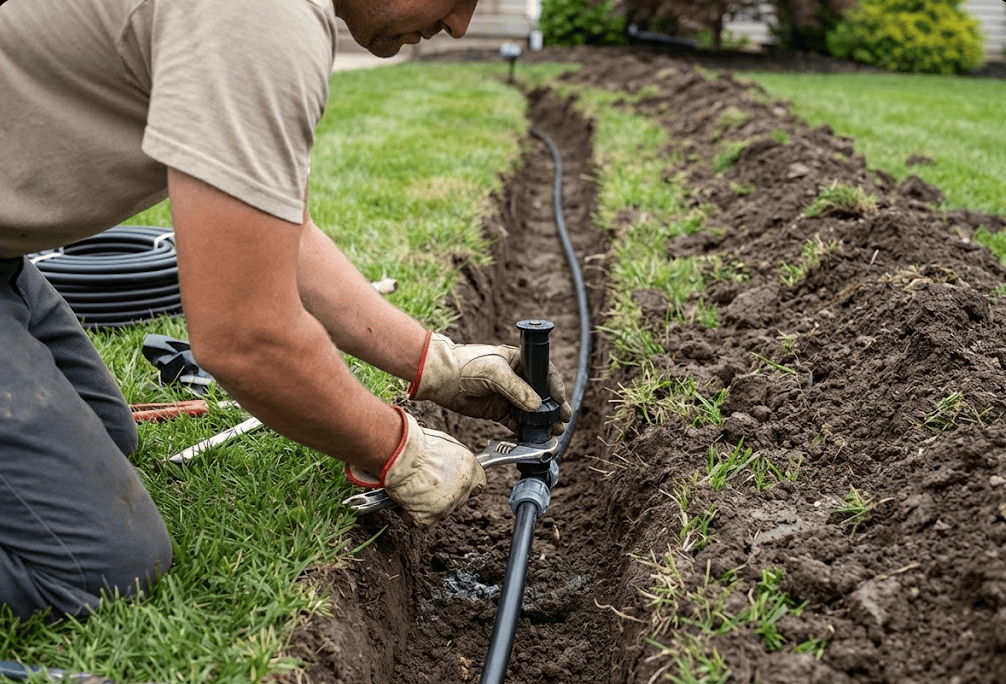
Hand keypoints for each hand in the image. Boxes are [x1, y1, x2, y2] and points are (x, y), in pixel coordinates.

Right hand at [345, 407, 485, 526]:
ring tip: (415, 487)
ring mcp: (446, 506)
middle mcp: (463, 489)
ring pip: (442, 510)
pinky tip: (407, 497)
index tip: (457, 482)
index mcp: (470, 469)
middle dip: (447, 494)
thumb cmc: (418, 445)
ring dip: (430, 504)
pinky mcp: (428, 518)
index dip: (467, 484)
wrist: (400, 456)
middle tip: (429, 482)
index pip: (479, 484)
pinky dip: (413, 512)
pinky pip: (423, 520)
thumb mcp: (446, 444)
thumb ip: (456, 459)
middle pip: (460, 499)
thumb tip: (455, 463)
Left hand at [408, 332, 571, 434]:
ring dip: (542, 422)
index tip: (561, 400)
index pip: (545, 373)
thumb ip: (516, 388)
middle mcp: (517, 379)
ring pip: (531, 411)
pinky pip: (516, 423)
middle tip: (563, 419)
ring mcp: (508, 396)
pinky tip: (534, 438)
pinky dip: (525, 431)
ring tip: (553, 432)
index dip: (555, 387)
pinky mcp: (498, 411)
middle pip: (541, 395)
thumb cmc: (466, 365)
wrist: (441, 379)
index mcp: (519, 361)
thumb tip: (537, 406)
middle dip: (553, 408)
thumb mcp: (494, 372)